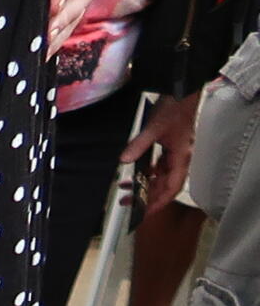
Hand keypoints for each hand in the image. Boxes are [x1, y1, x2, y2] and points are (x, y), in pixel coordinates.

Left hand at [124, 92, 202, 212]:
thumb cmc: (174, 109)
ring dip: (144, 184)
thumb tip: (124, 160)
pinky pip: (157, 166)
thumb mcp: (154, 129)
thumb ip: (139, 146)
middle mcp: (179, 158)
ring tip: (125, 190)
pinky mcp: (168, 147)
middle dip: (147, 196)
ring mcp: (174, 153)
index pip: (172, 188)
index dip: (159, 202)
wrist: (181, 92)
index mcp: (180, 158)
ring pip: (160, 176)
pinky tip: (132, 174)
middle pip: (164, 185)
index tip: (145, 213)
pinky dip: (145, 172)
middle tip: (128, 203)